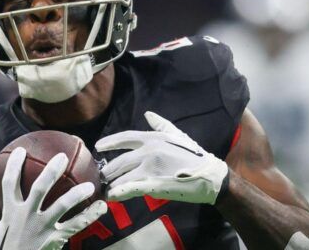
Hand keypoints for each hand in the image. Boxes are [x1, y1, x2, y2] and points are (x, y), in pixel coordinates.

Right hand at [0, 147, 107, 249]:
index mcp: (10, 211)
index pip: (9, 182)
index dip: (14, 165)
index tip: (20, 149)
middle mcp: (26, 216)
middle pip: (39, 188)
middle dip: (51, 171)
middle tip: (62, 157)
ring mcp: (41, 227)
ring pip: (61, 206)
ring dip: (76, 194)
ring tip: (90, 184)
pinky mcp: (54, 238)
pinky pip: (75, 225)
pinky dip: (90, 215)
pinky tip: (102, 206)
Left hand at [95, 111, 227, 204]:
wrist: (210, 176)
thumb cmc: (194, 156)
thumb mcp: (178, 136)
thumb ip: (161, 124)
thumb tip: (149, 114)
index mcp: (153, 138)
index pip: (124, 138)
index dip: (109, 142)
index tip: (98, 146)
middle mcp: (148, 151)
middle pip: (119, 161)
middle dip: (108, 170)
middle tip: (102, 176)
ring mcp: (150, 168)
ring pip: (122, 177)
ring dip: (112, 184)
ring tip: (107, 189)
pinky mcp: (153, 184)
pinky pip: (130, 188)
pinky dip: (119, 193)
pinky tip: (111, 196)